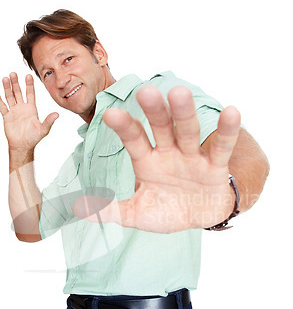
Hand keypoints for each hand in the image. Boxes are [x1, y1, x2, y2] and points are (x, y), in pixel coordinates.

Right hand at [0, 72, 58, 150]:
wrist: (23, 146)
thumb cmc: (34, 138)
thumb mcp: (44, 129)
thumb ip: (49, 121)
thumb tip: (57, 114)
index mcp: (31, 109)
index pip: (30, 94)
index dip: (29, 85)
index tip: (28, 75)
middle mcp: (22, 107)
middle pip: (18, 92)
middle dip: (16, 83)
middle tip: (13, 74)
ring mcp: (14, 111)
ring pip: (10, 97)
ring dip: (7, 88)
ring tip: (5, 79)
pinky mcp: (7, 116)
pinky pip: (2, 106)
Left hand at [73, 85, 240, 232]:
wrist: (200, 216)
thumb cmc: (166, 211)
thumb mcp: (137, 214)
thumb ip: (112, 211)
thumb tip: (78, 208)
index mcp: (147, 161)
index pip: (134, 140)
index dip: (124, 127)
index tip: (110, 113)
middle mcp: (168, 152)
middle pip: (161, 128)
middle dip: (154, 111)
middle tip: (146, 92)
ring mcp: (192, 157)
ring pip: (188, 132)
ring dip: (184, 114)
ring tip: (179, 93)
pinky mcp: (215, 165)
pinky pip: (221, 147)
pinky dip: (226, 132)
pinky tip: (231, 112)